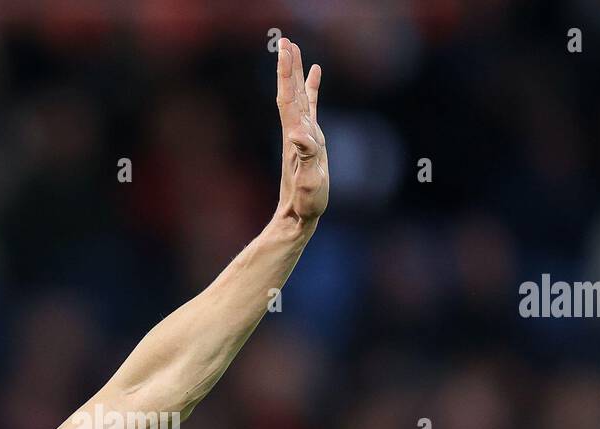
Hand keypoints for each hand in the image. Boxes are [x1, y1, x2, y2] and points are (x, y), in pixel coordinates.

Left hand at [274, 38, 328, 227]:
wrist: (298, 216)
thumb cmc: (306, 202)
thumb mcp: (310, 181)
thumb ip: (306, 156)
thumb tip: (299, 133)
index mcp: (295, 137)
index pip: (289, 98)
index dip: (286, 74)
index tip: (284, 50)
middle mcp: (296, 132)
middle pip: (290, 92)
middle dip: (288, 66)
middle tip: (285, 41)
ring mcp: (303, 135)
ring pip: (299, 96)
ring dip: (297, 73)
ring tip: (296, 49)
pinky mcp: (311, 141)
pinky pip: (311, 108)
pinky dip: (312, 90)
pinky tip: (315, 75)